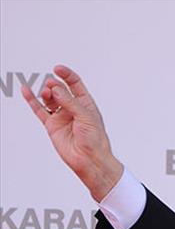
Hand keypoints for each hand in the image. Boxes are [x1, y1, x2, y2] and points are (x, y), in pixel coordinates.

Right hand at [21, 64, 123, 201]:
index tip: (58, 69)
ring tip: (46, 93)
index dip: (66, 75)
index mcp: (85, 103)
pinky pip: (39, 110)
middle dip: (55, 85)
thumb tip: (56, 89)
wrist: (89, 159)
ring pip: (49, 98)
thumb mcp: (86, 117)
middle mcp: (73, 108)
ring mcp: (61, 116)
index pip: (75, 84)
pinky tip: (26, 90)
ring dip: (46, 93)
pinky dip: (32, 100)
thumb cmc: (95, 139)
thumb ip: (70, 102)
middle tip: (52, 86)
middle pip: (60, 89)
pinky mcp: (51, 125)